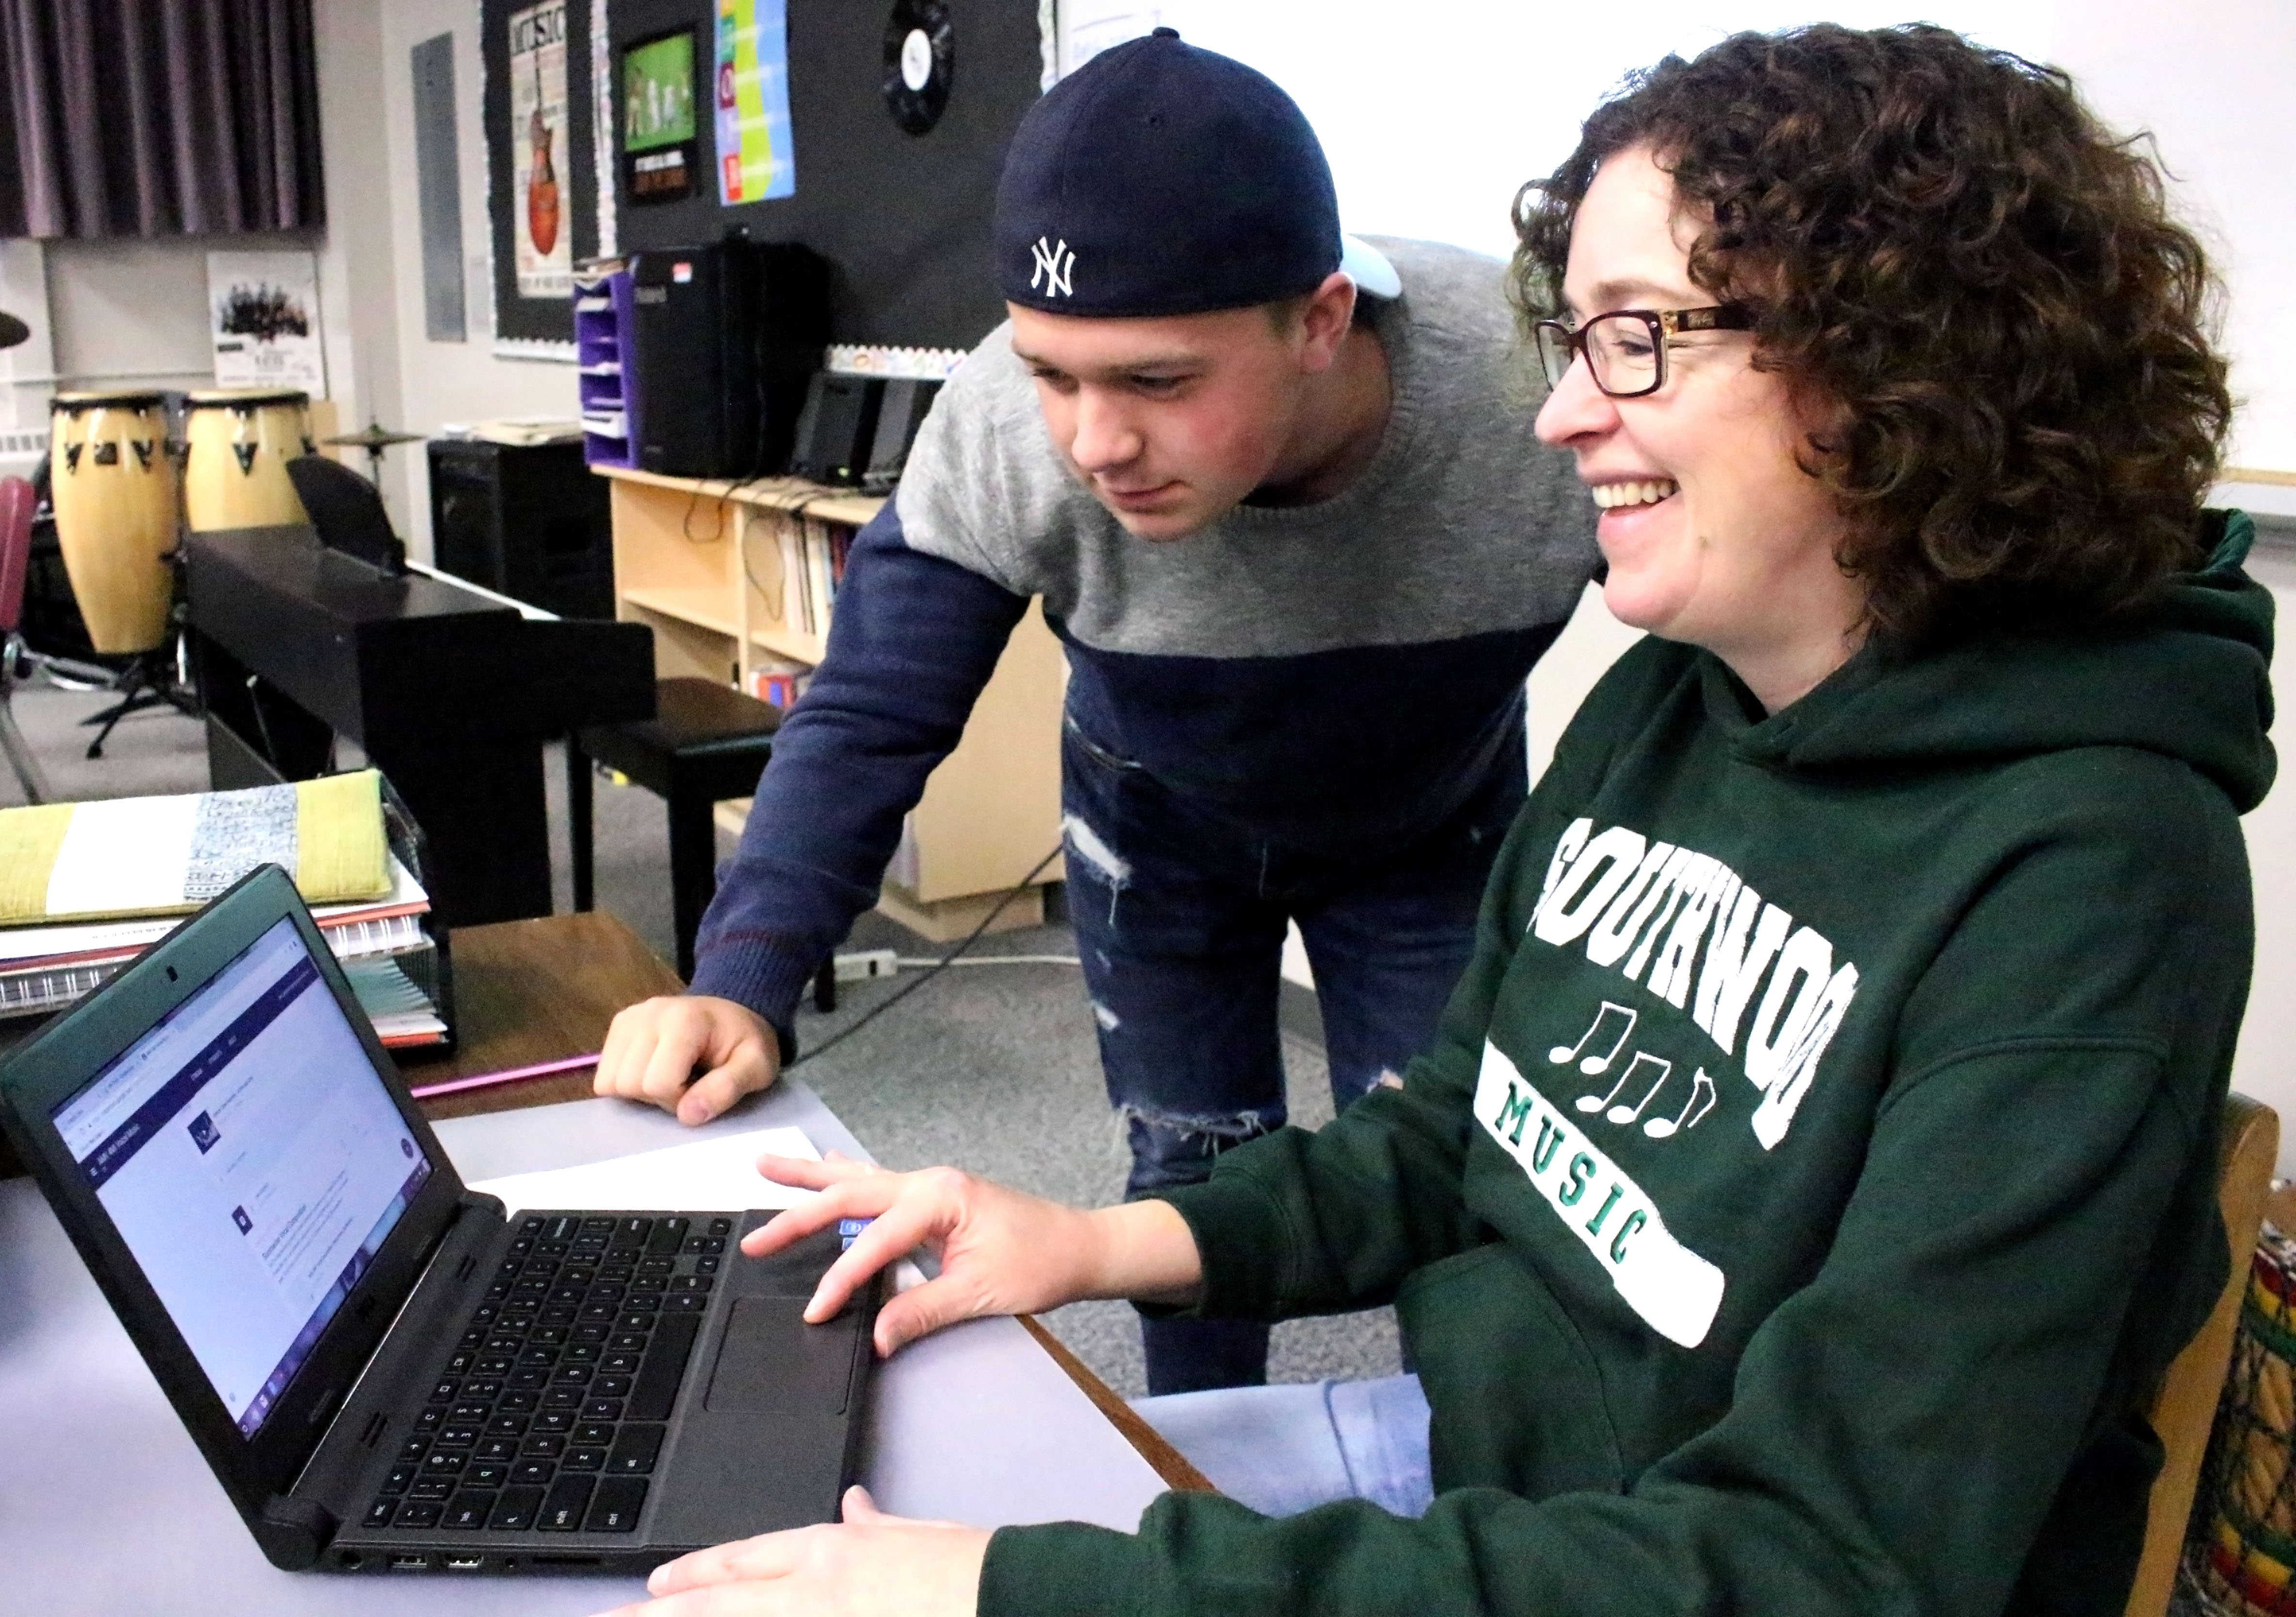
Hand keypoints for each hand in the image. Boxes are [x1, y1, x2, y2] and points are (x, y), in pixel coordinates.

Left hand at [593, 1485, 985, 1616]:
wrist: (1005, 1596)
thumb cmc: (970, 1568)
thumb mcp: (918, 1533)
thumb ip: (879, 1525)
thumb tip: (857, 1506)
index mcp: (830, 1552)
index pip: (741, 1560)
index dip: (693, 1575)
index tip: (654, 1588)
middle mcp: (810, 1593)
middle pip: (717, 1603)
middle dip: (661, 1614)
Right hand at [595, 994, 779, 1125]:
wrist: (734, 1012)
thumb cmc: (746, 1042)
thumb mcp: (757, 1067)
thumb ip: (727, 1089)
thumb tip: (688, 1115)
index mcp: (684, 1021)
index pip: (658, 1083)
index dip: (679, 1099)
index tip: (701, 1088)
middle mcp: (648, 1014)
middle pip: (629, 1083)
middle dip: (658, 1097)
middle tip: (687, 1084)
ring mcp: (629, 1017)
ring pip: (610, 1082)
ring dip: (639, 1091)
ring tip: (671, 1076)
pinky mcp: (619, 1025)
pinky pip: (604, 1073)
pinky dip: (626, 1081)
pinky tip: (654, 1069)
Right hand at [745, 1153, 1202, 1356]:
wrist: (1081, 1247)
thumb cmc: (1041, 1264)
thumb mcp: (981, 1294)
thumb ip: (922, 1312)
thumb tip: (873, 1336)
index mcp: (939, 1198)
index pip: (874, 1243)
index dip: (841, 1280)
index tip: (814, 1312)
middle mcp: (929, 1182)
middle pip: (850, 1198)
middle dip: (799, 1216)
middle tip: (755, 1239)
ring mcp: (930, 1186)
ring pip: (857, 1181)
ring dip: (811, 1179)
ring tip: (764, 1167)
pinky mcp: (934, 1199)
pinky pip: (877, 1184)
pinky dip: (845, 1178)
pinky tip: (824, 1166)